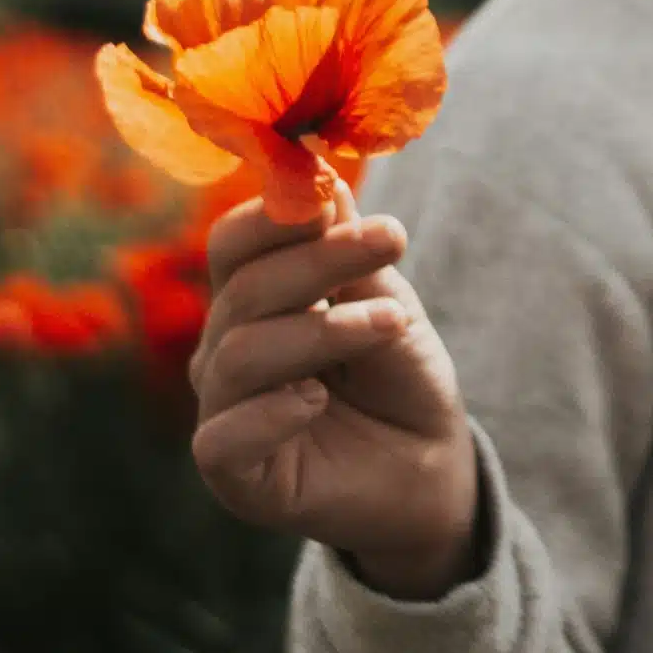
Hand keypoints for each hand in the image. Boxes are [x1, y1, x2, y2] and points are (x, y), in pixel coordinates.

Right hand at [188, 178, 480, 594]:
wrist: (429, 462)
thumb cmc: (398, 375)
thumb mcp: (385, 302)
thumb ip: (349, 251)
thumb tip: (322, 177)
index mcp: (252, 298)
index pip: (234, 243)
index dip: (277, 215)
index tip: (334, 195)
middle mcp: (224, 349)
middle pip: (244, 289)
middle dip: (321, 259)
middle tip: (392, 238)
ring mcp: (223, 412)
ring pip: (241, 355)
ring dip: (323, 330)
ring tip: (391, 325)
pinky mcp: (233, 475)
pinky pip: (223, 438)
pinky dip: (271, 412)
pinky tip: (317, 401)